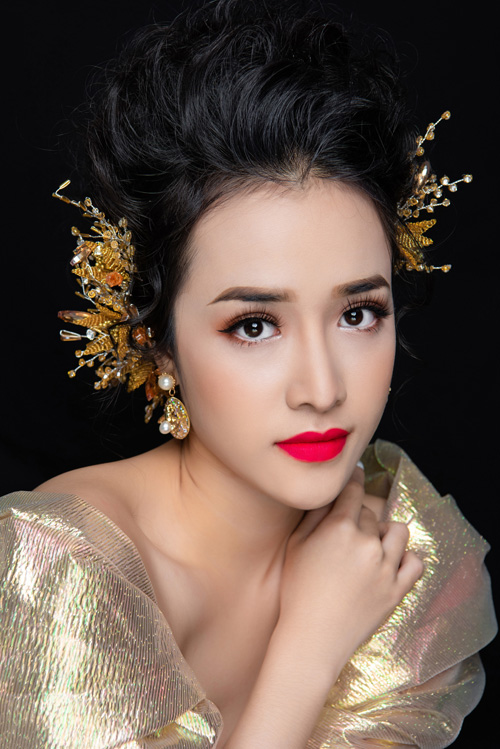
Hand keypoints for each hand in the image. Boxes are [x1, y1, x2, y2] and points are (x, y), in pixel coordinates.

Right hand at [278, 466, 423, 668]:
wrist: (312, 638)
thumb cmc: (297, 590)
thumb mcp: (296, 545)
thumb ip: (315, 514)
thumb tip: (330, 492)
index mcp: (340, 528)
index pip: (353, 490)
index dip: (354, 478)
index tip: (356, 472)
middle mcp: (367, 543)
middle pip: (370, 513)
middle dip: (358, 518)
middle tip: (343, 535)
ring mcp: (385, 567)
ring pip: (397, 531)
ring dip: (384, 533)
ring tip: (369, 547)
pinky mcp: (397, 590)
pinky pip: (414, 562)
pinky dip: (405, 558)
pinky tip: (390, 562)